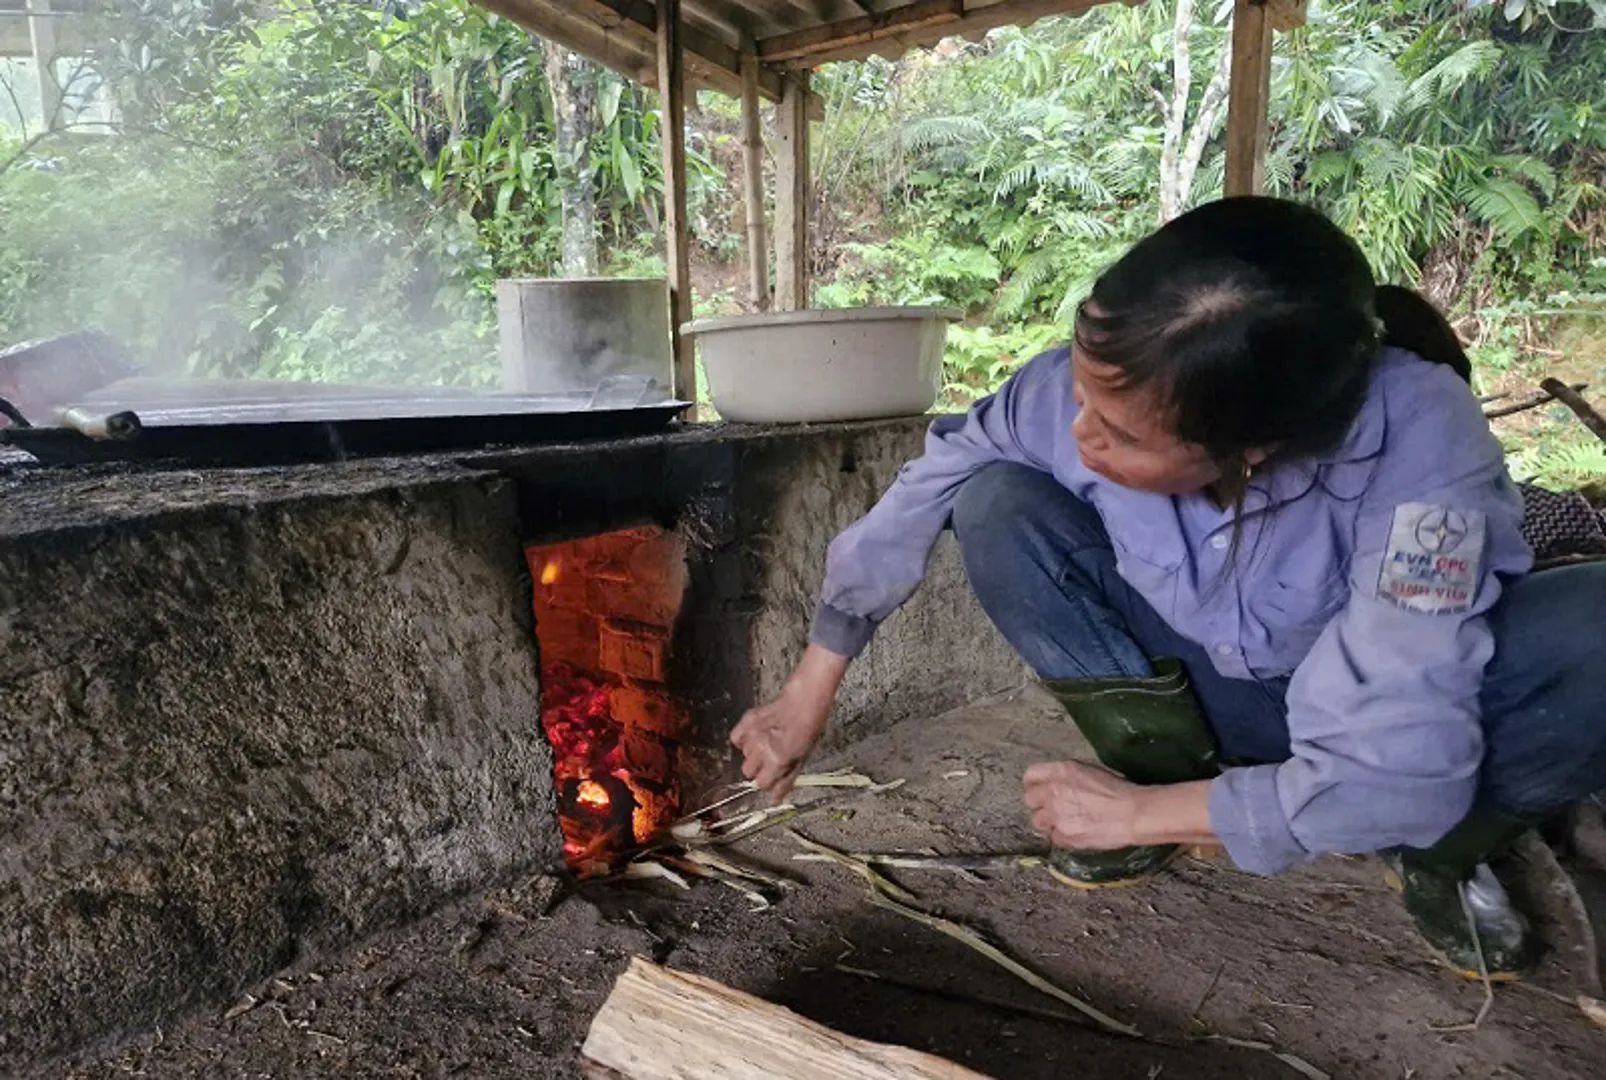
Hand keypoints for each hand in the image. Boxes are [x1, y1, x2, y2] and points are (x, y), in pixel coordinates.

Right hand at [731, 644, 848, 801]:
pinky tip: (755, 735)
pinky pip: (736, 738)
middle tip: (771, 758)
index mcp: (776, 761)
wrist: (804, 700)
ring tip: (768, 741)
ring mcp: (751, 735)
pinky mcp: (745, 721)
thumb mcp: (803, 758)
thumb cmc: (809, 728)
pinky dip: (743, 739)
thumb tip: (775, 799)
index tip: (774, 774)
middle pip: (748, 772)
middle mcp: (761, 750)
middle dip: (759, 768)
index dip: (769, 780)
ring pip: (744, 755)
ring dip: (753, 753)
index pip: (761, 784)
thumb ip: (786, 780)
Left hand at [1022, 760, 1141, 850]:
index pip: (1031, 775)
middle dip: (1039, 804)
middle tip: (1052, 808)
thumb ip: (1066, 775)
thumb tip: (1058, 783)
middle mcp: (1053, 792)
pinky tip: (1076, 833)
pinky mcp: (1063, 836)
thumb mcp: (1089, 770)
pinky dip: (1062, 837)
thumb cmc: (1118, 788)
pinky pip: (1054, 838)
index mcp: (1061, 770)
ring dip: (1048, 822)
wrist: (1132, 813)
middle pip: (1029, 800)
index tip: (1038, 789)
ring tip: (1064, 822)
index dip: (1033, 784)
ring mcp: (1056, 815)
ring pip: (1037, 821)